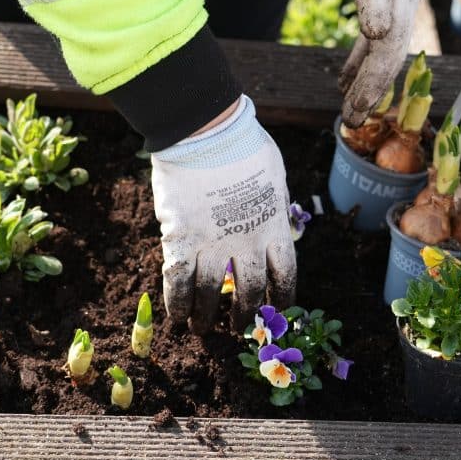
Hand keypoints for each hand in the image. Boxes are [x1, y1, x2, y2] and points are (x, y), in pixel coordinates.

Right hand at [151, 95, 296, 333]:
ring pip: (210, 293)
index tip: (275, 309)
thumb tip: (275, 219)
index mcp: (274, 228)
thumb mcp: (273, 177)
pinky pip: (178, 281)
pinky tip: (176, 317)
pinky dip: (177, 303)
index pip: (284, 275)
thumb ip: (272, 205)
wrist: (206, 130)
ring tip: (201, 329)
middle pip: (248, 291)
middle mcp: (247, 243)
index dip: (280, 297)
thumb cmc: (244, 144)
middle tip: (236, 327)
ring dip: (205, 317)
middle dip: (242, 314)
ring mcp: (212, 243)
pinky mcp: (181, 238)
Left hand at [339, 0, 430, 127]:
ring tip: (350, 112)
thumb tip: (377, 33)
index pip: (389, 49)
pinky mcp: (384, 4)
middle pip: (388, 59)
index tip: (356, 104)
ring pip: (382, 55)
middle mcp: (402, 9)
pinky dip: (359, 63)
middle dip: (370, 92)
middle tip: (351, 122)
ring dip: (366, 84)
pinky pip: (373, 42)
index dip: (373, 80)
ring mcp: (395, 9)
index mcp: (402, 0)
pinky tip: (344, 81)